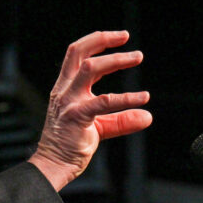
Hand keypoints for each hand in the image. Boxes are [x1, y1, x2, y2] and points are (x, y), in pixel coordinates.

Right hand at [28, 30, 151, 190]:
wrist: (54, 164)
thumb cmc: (72, 144)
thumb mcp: (100, 126)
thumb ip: (122, 119)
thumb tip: (147, 115)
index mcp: (66, 87)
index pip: (78, 55)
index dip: (98, 42)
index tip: (121, 38)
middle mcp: (65, 90)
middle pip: (79, 52)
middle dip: (102, 40)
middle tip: (126, 37)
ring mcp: (69, 102)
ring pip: (90, 68)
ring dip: (115, 60)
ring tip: (136, 57)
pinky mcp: (76, 117)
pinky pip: (103, 102)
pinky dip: (125, 98)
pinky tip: (142, 98)